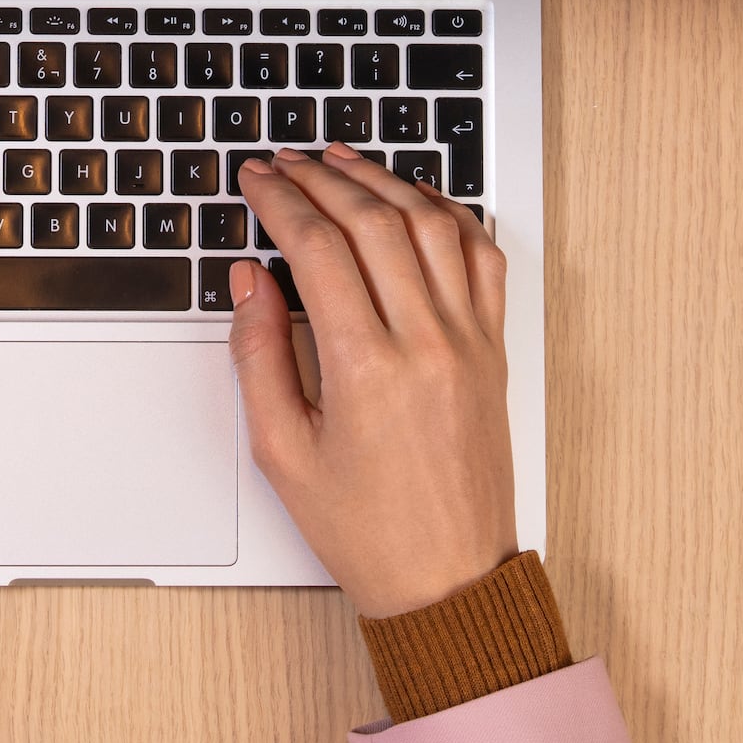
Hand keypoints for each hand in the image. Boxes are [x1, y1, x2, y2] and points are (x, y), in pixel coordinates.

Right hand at [229, 144, 515, 619]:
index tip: (256, 179)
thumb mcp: (281, 450)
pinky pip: (482, 257)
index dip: (279, 199)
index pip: (316, 247)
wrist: (448, 581)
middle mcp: (425, 343)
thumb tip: (249, 281)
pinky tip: (414, 199)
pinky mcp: (493, 348)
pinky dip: (448, 214)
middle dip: (321, 178)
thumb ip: (257, 356)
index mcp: (366, 369)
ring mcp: (468, 341)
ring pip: (430, 224)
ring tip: (341, 161)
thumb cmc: (365, 528)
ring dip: (382, 181)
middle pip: (372, 221)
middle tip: (285, 162)